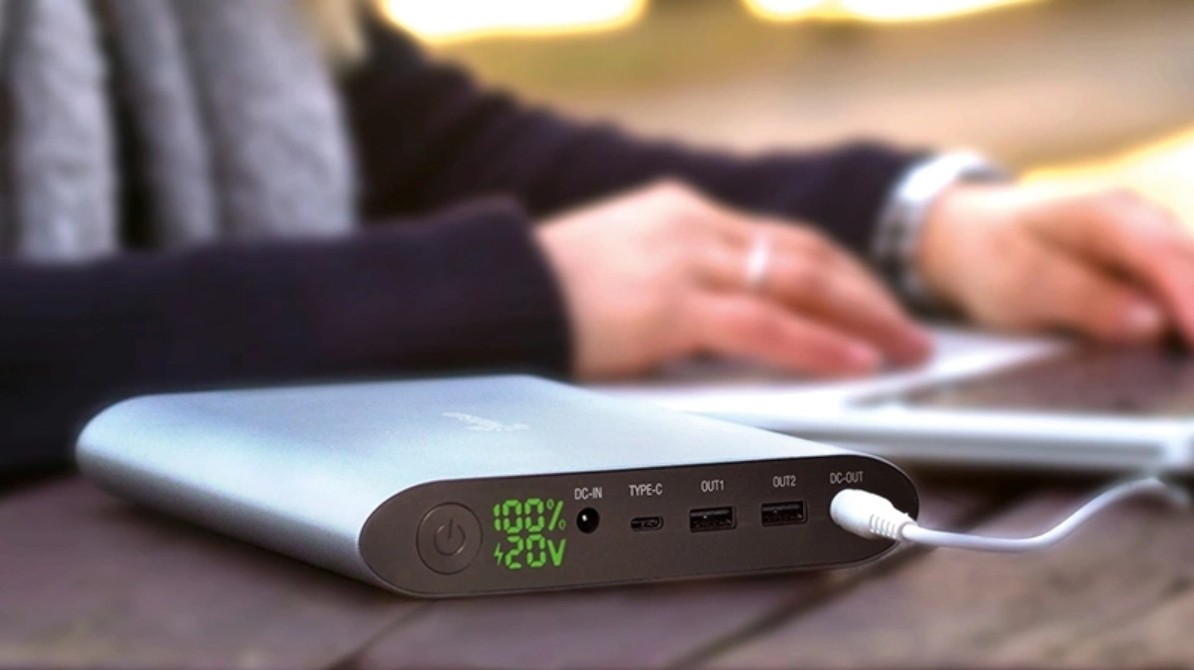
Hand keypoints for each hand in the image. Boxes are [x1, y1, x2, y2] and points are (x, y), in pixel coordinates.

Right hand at [536, 181, 931, 379]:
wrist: (491, 294)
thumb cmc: (546, 294)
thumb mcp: (623, 268)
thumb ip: (678, 282)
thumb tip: (726, 320)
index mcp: (679, 212)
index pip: (779, 238)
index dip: (836, 272)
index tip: (869, 300)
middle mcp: (690, 224)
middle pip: (804, 252)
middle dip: (866, 294)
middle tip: (907, 328)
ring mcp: (682, 259)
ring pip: (798, 281)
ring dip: (861, 317)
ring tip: (902, 348)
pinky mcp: (669, 303)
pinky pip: (763, 324)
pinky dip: (816, 343)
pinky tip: (852, 362)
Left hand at [919, 183, 1193, 342]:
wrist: (972, 235)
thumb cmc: (993, 256)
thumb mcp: (1020, 283)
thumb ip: (1084, 300)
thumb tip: (1151, 323)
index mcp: (1108, 215)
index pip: (1165, 258)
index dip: (1191, 303)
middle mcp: (1144, 223)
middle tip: (1189, 369)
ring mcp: (1153, 247)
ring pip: (1192, 283)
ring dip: (1190, 325)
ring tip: (1183, 367)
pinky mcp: (1152, 273)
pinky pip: (1180, 298)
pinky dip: (1182, 327)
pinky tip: (1179, 357)